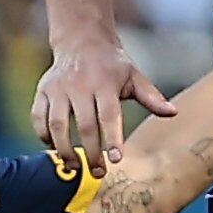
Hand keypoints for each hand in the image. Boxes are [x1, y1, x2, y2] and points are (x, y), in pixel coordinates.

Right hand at [33, 34, 172, 167]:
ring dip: (64, 150)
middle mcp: (80, 85)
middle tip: (98, 172)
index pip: (109, 115)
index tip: (116, 159)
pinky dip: (44, 135)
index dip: (112, 138)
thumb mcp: (134, 77)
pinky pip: (39, 117)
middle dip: (91, 153)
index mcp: (105, 83)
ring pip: (57, 124)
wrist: (82, 40)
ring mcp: (58, 88)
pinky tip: (54, 147)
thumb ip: (151, 97)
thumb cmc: (112, 65)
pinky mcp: (43, 91)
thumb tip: (173, 113)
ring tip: (73, 167)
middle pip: (85, 125)